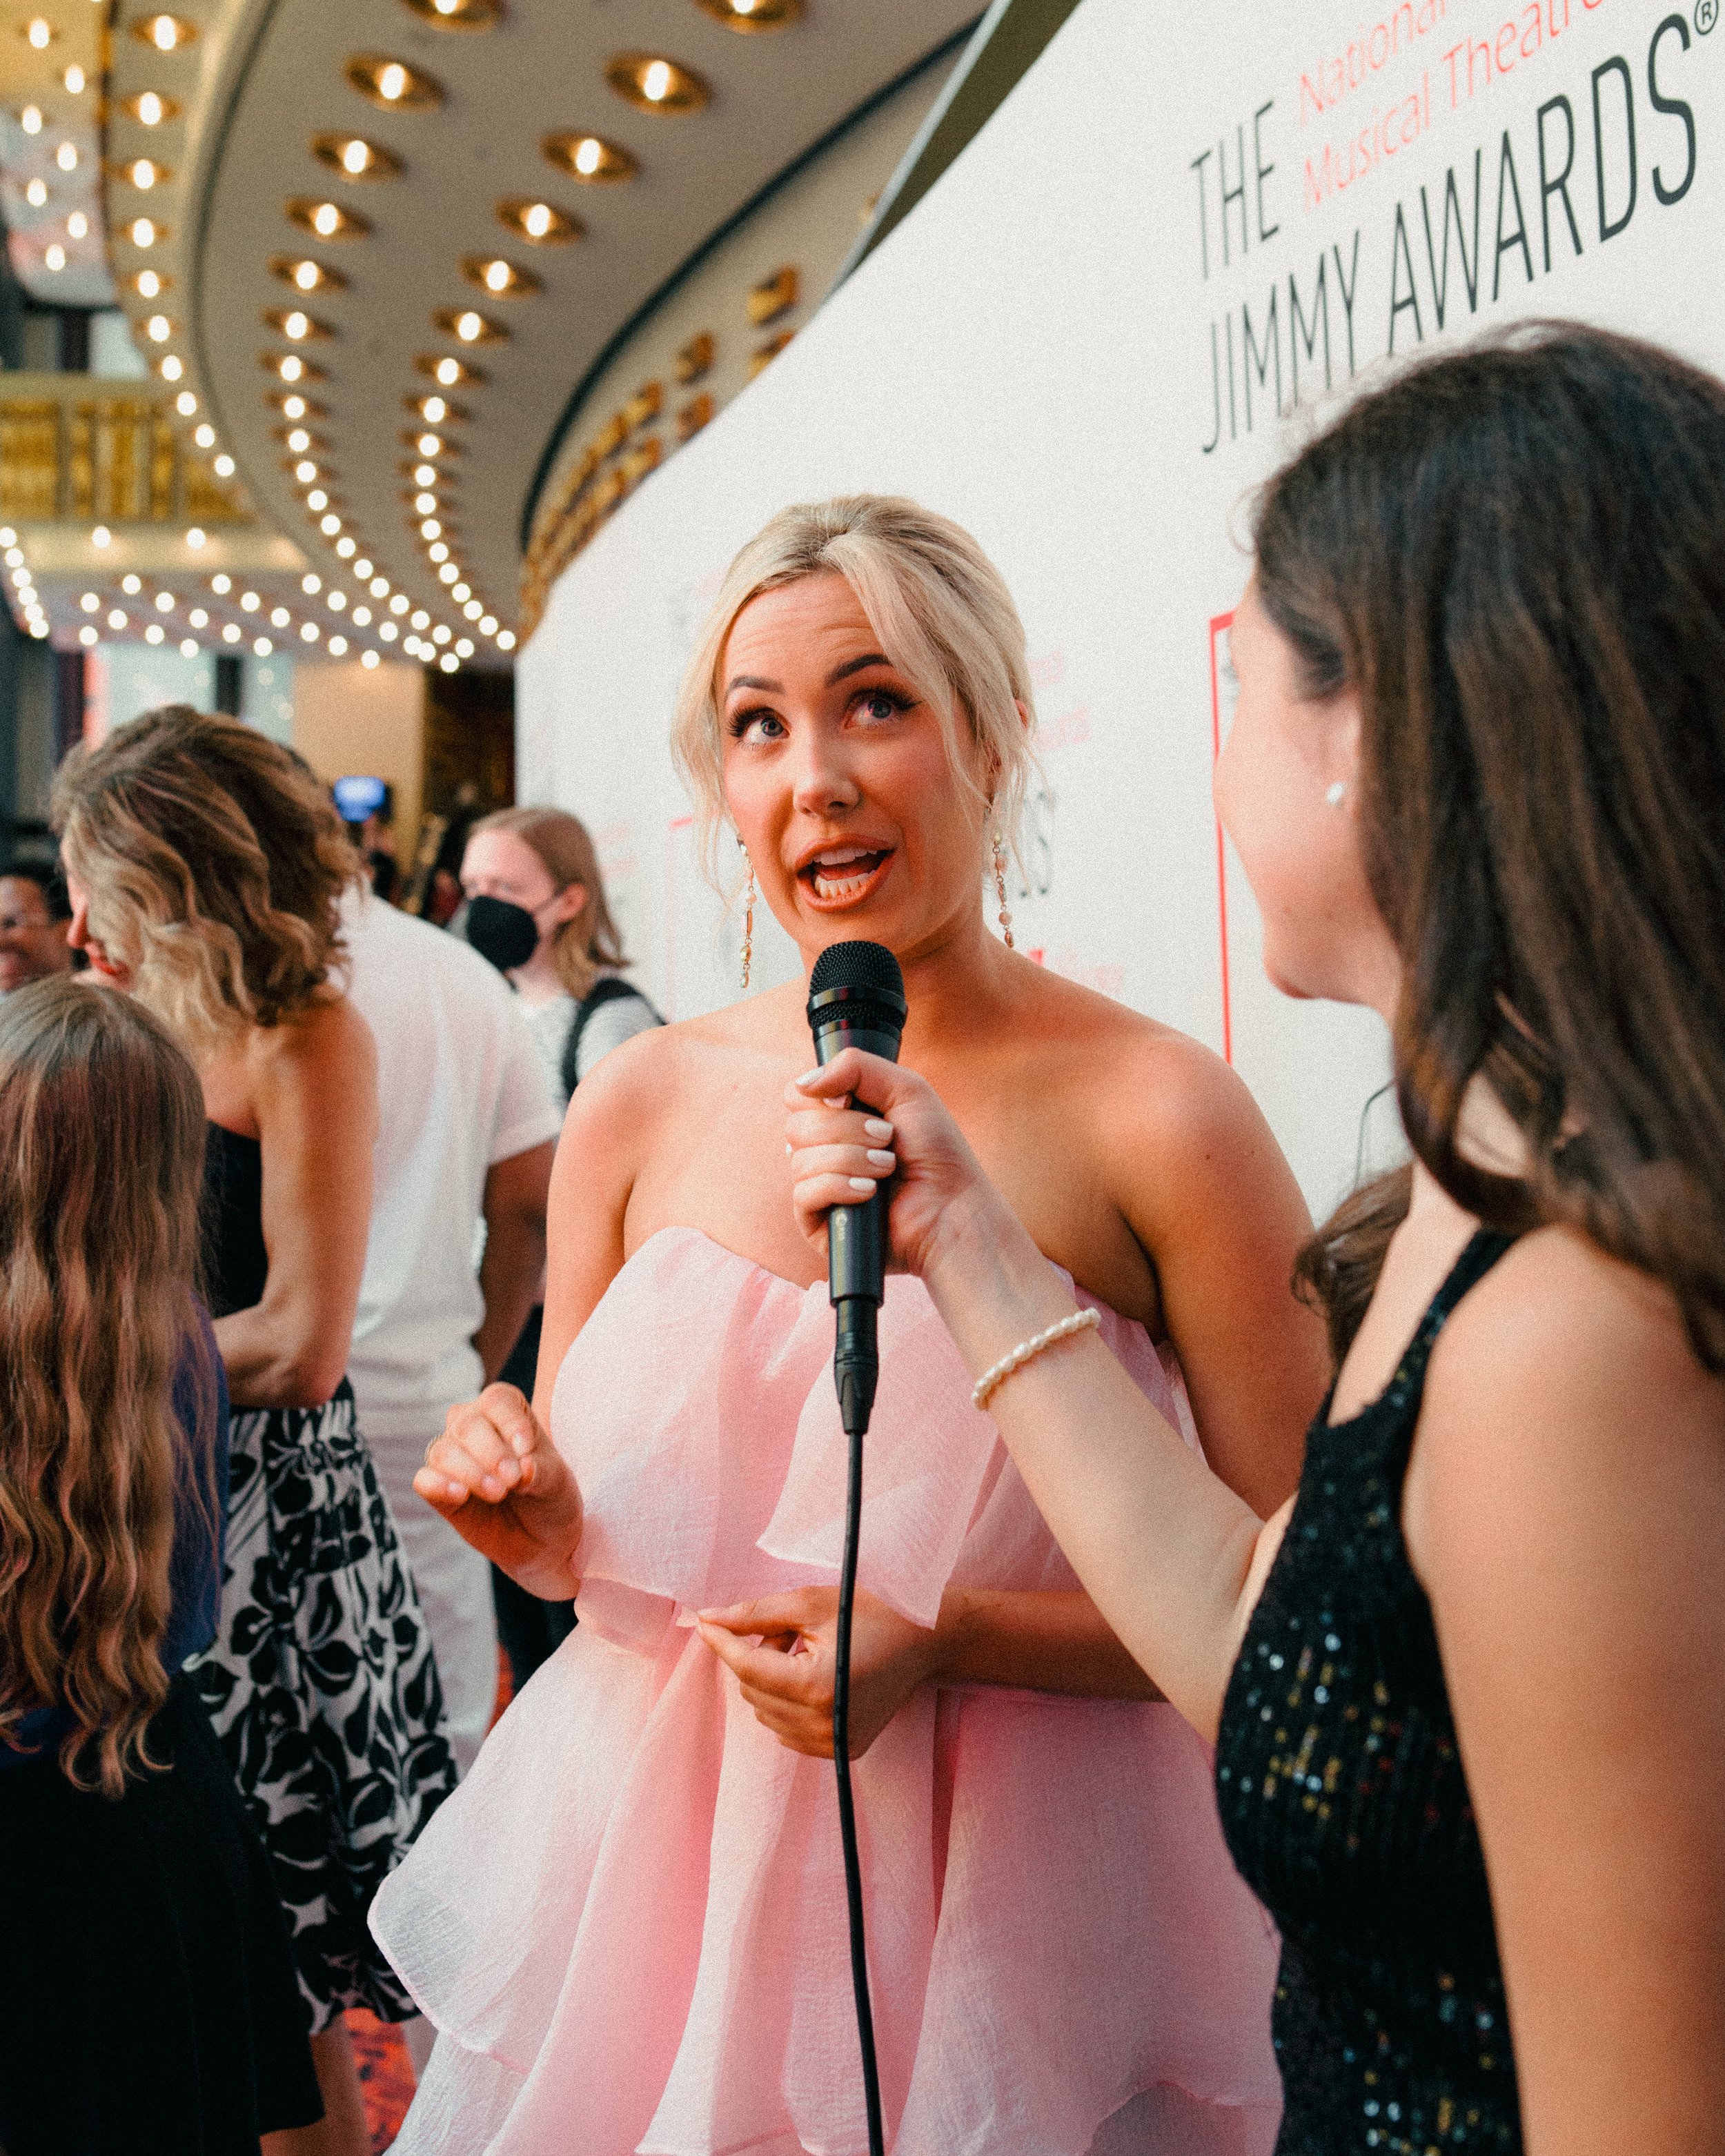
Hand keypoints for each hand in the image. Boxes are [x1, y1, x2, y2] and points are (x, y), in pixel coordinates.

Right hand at [414, 1382, 583, 1599]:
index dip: (509, 1422)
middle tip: (512, 1480)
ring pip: (443, 1452)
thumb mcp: (557, 1482)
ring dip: (470, 1472)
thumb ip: (541, 1472)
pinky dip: (438, 1485)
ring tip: (498, 1493)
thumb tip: (523, 1469)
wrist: (541, 1539)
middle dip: (491, 1453)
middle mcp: (473, 1425)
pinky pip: (424, 1480)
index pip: (497, 1401)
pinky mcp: (438, 1489)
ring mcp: (453, 1456)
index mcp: (506, 1410)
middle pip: (467, 1424)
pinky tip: (461, 1495)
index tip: (526, 1450)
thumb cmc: (550, 1497)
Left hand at [695, 1586, 939, 1758]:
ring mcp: (833, 1744)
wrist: (924, 1642)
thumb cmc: (870, 1614)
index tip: (704, 1621)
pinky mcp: (840, 1752)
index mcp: (817, 1687)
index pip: (747, 1668)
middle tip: (786, 1631)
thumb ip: (756, 1614)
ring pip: (765, 1712)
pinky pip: (786, 1730)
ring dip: (771, 1679)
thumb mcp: (811, 1603)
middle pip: (752, 1690)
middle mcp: (824, 1725)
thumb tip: (708, 1619)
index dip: (722, 1642)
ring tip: (805, 1652)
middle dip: (756, 1655)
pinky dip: (786, 1703)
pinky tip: (814, 1677)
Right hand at [784, 1048, 1010, 1282]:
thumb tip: (803, 1085)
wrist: (952, 1205)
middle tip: (887, 1138)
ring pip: (801, 1159)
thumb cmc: (935, 1149)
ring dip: (853, 1159)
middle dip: (848, 1130)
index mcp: (835, 1117)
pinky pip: (804, 1193)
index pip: (796, 1097)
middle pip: (797, 1126)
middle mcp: (821, 1150)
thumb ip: (854, 1066)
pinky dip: (840, 1186)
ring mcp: (816, 1186)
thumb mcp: (905, 1088)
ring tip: (887, 1168)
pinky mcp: (816, 1221)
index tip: (853, 1102)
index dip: (820, 1096)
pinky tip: (869, 1192)